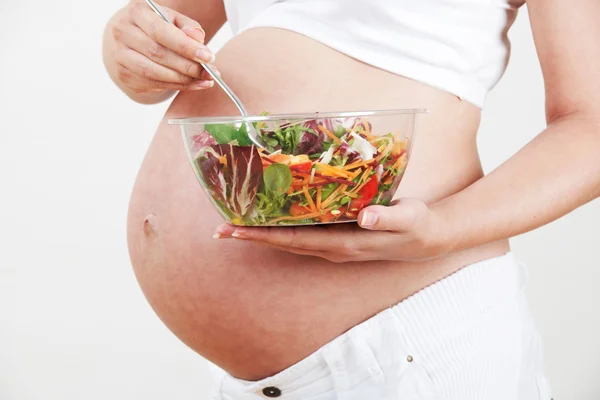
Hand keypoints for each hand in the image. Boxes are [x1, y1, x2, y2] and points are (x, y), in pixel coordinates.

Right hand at [108, 0, 217, 93]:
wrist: (131, 39)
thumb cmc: (156, 27)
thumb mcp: (172, 19)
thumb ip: (187, 26)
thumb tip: (197, 38)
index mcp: (136, 13)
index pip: (160, 31)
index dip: (185, 46)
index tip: (207, 56)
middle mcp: (123, 33)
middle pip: (157, 53)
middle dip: (187, 65)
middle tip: (209, 71)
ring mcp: (120, 56)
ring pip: (154, 72)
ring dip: (183, 79)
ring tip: (205, 79)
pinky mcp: (125, 75)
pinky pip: (154, 84)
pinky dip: (178, 86)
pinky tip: (194, 84)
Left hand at [214, 199, 449, 262]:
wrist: (428, 239)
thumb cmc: (418, 226)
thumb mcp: (408, 220)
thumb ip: (387, 218)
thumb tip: (365, 217)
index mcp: (344, 244)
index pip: (294, 241)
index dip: (263, 237)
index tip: (233, 232)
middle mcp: (333, 248)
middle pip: (284, 243)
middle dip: (252, 237)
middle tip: (219, 229)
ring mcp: (334, 244)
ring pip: (291, 240)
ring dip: (263, 234)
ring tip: (236, 224)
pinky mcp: (338, 237)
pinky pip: (303, 233)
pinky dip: (282, 228)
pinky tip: (272, 217)